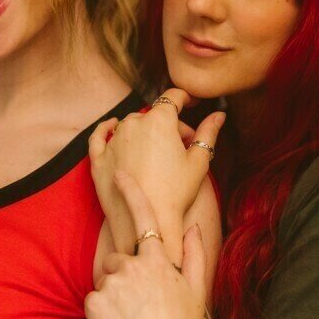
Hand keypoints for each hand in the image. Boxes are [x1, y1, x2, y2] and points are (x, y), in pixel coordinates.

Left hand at [86, 171, 205, 318]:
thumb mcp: (195, 290)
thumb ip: (193, 254)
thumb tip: (193, 226)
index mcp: (158, 260)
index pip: (143, 217)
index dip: (131, 192)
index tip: (119, 175)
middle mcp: (133, 265)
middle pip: (117, 258)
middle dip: (123, 274)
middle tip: (139, 302)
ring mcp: (112, 282)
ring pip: (105, 279)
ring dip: (113, 294)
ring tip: (131, 318)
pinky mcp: (94, 301)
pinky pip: (94, 298)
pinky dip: (102, 311)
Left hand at [88, 88, 224, 235]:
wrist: (149, 221)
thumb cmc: (177, 192)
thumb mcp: (199, 161)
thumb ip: (208, 133)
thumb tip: (219, 114)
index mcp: (160, 120)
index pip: (173, 97)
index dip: (185, 97)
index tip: (190, 102)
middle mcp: (133, 124)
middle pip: (154, 115)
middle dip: (170, 125)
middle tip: (183, 146)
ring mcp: (113, 140)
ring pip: (130, 125)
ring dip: (144, 131)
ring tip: (158, 151)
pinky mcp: (99, 158)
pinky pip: (99, 136)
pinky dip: (106, 128)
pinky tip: (112, 125)